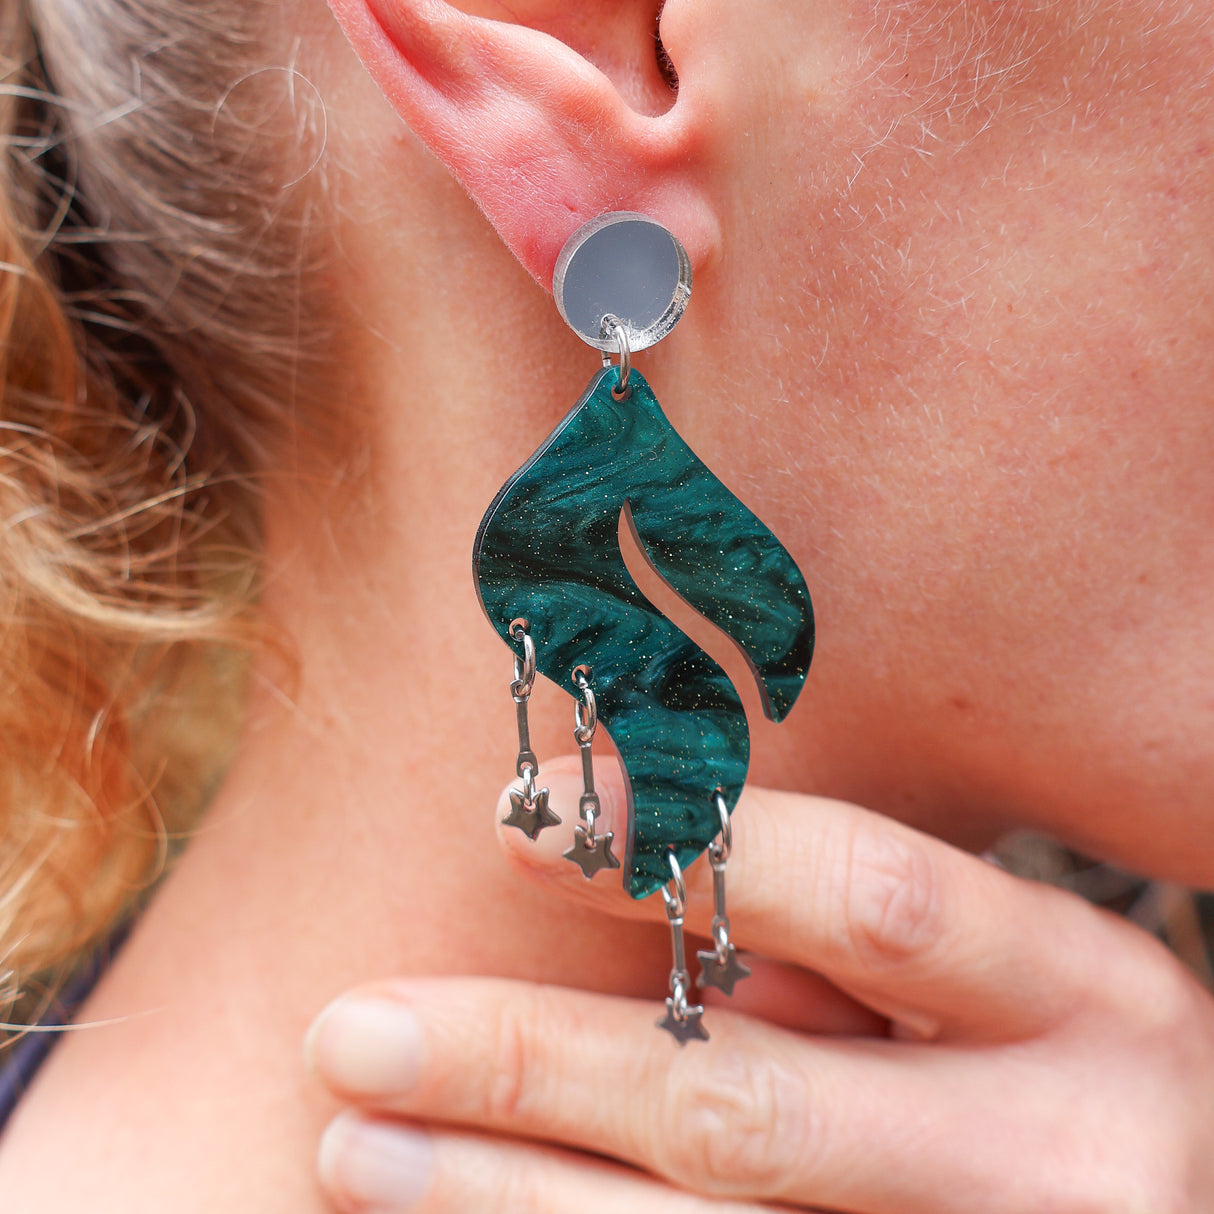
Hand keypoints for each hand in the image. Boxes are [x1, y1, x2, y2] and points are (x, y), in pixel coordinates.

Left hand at [305, 761, 1213, 1212]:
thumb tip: (634, 875)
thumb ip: (840, 945)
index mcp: (1088, 1000)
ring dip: (501, 1197)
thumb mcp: (1012, 980)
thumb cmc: (1070, 1067)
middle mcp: (1060, 1162)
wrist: (1195, 1200)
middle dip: (529, 1065)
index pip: (871, 899)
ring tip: (355, 1144)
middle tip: (354, 1030)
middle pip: (745, 1104)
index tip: (514, 817)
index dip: (684, 845)